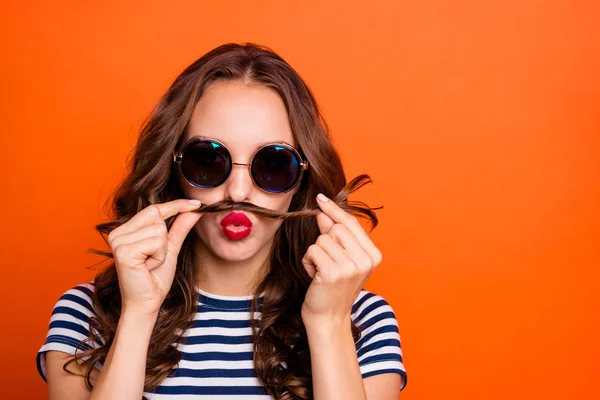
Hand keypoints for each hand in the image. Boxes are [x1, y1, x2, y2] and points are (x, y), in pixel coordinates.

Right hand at [107, 199, 202, 315]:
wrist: (146, 304)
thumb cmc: (155, 279)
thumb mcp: (170, 248)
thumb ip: (179, 227)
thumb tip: (194, 209)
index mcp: (125, 230)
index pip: (153, 209)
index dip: (176, 205)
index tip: (197, 203)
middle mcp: (117, 233)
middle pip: (157, 216)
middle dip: (165, 238)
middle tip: (154, 258)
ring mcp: (118, 241)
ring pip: (159, 230)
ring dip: (162, 250)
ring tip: (150, 264)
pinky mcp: (124, 251)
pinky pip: (156, 242)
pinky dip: (159, 256)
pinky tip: (147, 267)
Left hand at [301, 193, 382, 327]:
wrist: (329, 318)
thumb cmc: (333, 288)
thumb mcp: (340, 259)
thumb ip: (334, 235)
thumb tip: (323, 212)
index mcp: (373, 255)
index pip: (351, 224)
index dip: (334, 210)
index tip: (321, 198)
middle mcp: (366, 260)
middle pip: (336, 229)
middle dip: (324, 241)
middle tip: (327, 263)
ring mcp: (352, 267)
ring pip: (322, 239)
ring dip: (315, 254)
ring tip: (322, 272)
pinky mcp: (334, 273)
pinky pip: (313, 250)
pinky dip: (309, 262)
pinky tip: (315, 276)